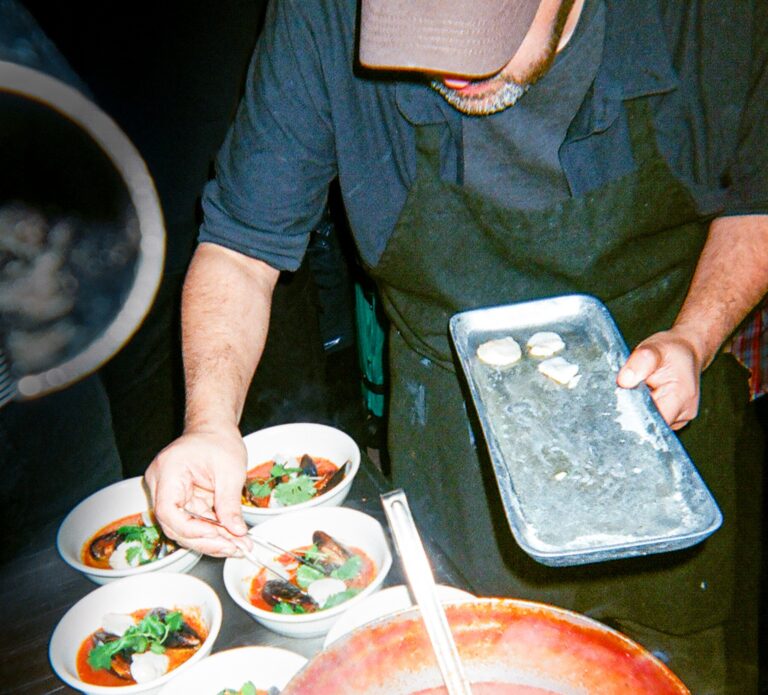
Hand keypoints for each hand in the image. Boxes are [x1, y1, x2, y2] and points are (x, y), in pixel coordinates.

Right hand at [144, 425, 248, 556]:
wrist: (215, 429)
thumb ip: (230, 503)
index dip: (190, 529)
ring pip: (183, 527)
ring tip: (237, 546)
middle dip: (205, 540)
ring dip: (210, 539)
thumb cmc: (219, 441)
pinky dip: (210, 531)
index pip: (168, 510)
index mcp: (168, 470)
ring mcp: (168, 492)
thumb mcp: (231, 471)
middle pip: (174, 524)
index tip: (216, 535)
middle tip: (234, 548)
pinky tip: (229, 538)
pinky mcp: (180, 500)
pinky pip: (191, 521)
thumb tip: (236, 532)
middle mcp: (161, 483)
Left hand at [616, 328, 703, 430]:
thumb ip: (639, 362)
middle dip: (635, 409)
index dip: (633, 413)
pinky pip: (655, 419)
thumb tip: (624, 381)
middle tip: (632, 389)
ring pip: (651, 422)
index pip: (651, 421)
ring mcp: (680, 418)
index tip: (625, 397)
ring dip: (640, 408)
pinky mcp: (674, 418)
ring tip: (642, 389)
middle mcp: (684, 413)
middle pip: (649, 423)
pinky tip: (645, 395)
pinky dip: (646, 409)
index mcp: (680, 397)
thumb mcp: (653, 348)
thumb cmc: (671, 350)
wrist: (687, 350)